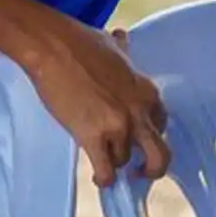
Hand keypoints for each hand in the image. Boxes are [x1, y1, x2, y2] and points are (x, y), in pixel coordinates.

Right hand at [24, 24, 169, 187]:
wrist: (54, 47)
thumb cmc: (81, 42)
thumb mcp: (114, 48)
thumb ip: (124, 51)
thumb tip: (122, 37)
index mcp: (147, 91)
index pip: (162, 123)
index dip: (151, 135)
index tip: (141, 141)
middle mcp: (140, 111)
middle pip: (161, 153)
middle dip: (154, 168)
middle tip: (141, 173)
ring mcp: (119, 125)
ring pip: (125, 161)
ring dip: (115, 164)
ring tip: (103, 162)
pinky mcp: (94, 135)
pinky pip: (106, 170)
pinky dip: (105, 179)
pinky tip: (99, 178)